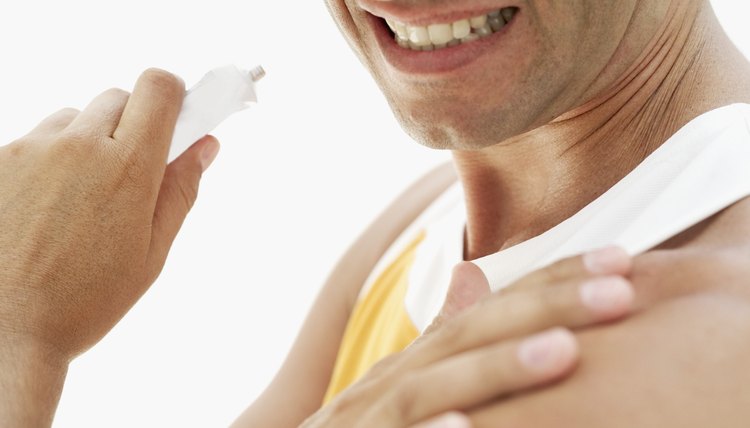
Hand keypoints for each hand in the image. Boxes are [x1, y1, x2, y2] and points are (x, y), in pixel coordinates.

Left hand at [0, 69, 217, 361]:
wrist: (3, 328)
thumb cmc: (84, 300)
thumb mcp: (151, 252)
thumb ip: (180, 189)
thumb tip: (205, 145)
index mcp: (128, 169)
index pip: (158, 88)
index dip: (175, 96)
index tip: (178, 119)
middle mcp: (78, 145)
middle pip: (120, 98)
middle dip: (134, 124)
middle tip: (132, 173)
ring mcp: (32, 149)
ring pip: (76, 117)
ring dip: (90, 140)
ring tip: (84, 197)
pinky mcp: (0, 160)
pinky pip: (39, 138)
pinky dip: (53, 157)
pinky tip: (50, 206)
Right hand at [302, 247, 632, 427]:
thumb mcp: (407, 385)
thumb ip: (440, 337)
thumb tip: (478, 279)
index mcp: (415, 361)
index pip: (489, 309)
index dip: (553, 283)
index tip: (621, 262)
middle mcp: (390, 380)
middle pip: (467, 334)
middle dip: (544, 309)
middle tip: (619, 291)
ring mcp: (364, 420)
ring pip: (428, 389)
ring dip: (495, 368)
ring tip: (563, 353)